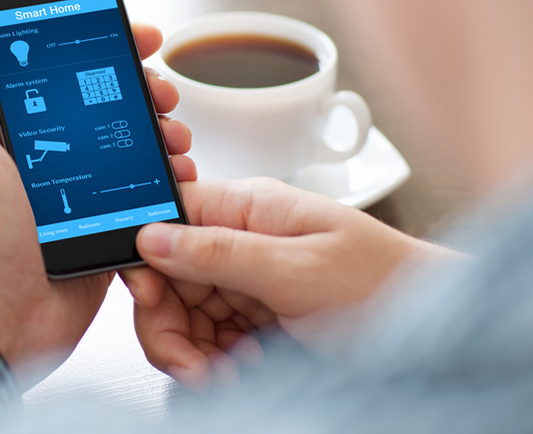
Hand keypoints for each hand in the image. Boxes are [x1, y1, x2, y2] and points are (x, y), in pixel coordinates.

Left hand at [0, 19, 196, 368]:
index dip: (100, 49)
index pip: (59, 74)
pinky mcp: (100, 228)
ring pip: (130, 151)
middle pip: (104, 110)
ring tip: (175, 138)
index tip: (136, 37)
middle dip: (143, 92)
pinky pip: (141, 199)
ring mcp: (75, 195)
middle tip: (163, 94)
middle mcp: (41, 160)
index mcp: (4, 132)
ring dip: (161, 137)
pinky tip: (177, 178)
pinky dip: (164, 187)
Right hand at [121, 178, 460, 388]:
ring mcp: (247, 278)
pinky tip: (238, 371)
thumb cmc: (387, 285)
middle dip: (169, 324)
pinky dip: (213, 362)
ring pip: (183, 313)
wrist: (436, 331)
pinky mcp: (254, 313)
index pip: (167, 216)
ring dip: (192, 351)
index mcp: (248, 208)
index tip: (151, 299)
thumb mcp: (299, 270)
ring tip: (224, 373)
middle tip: (189, 363)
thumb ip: (221, 250)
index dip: (145, 257)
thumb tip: (152, 235)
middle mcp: (241, 238)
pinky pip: (208, 337)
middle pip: (167, 275)